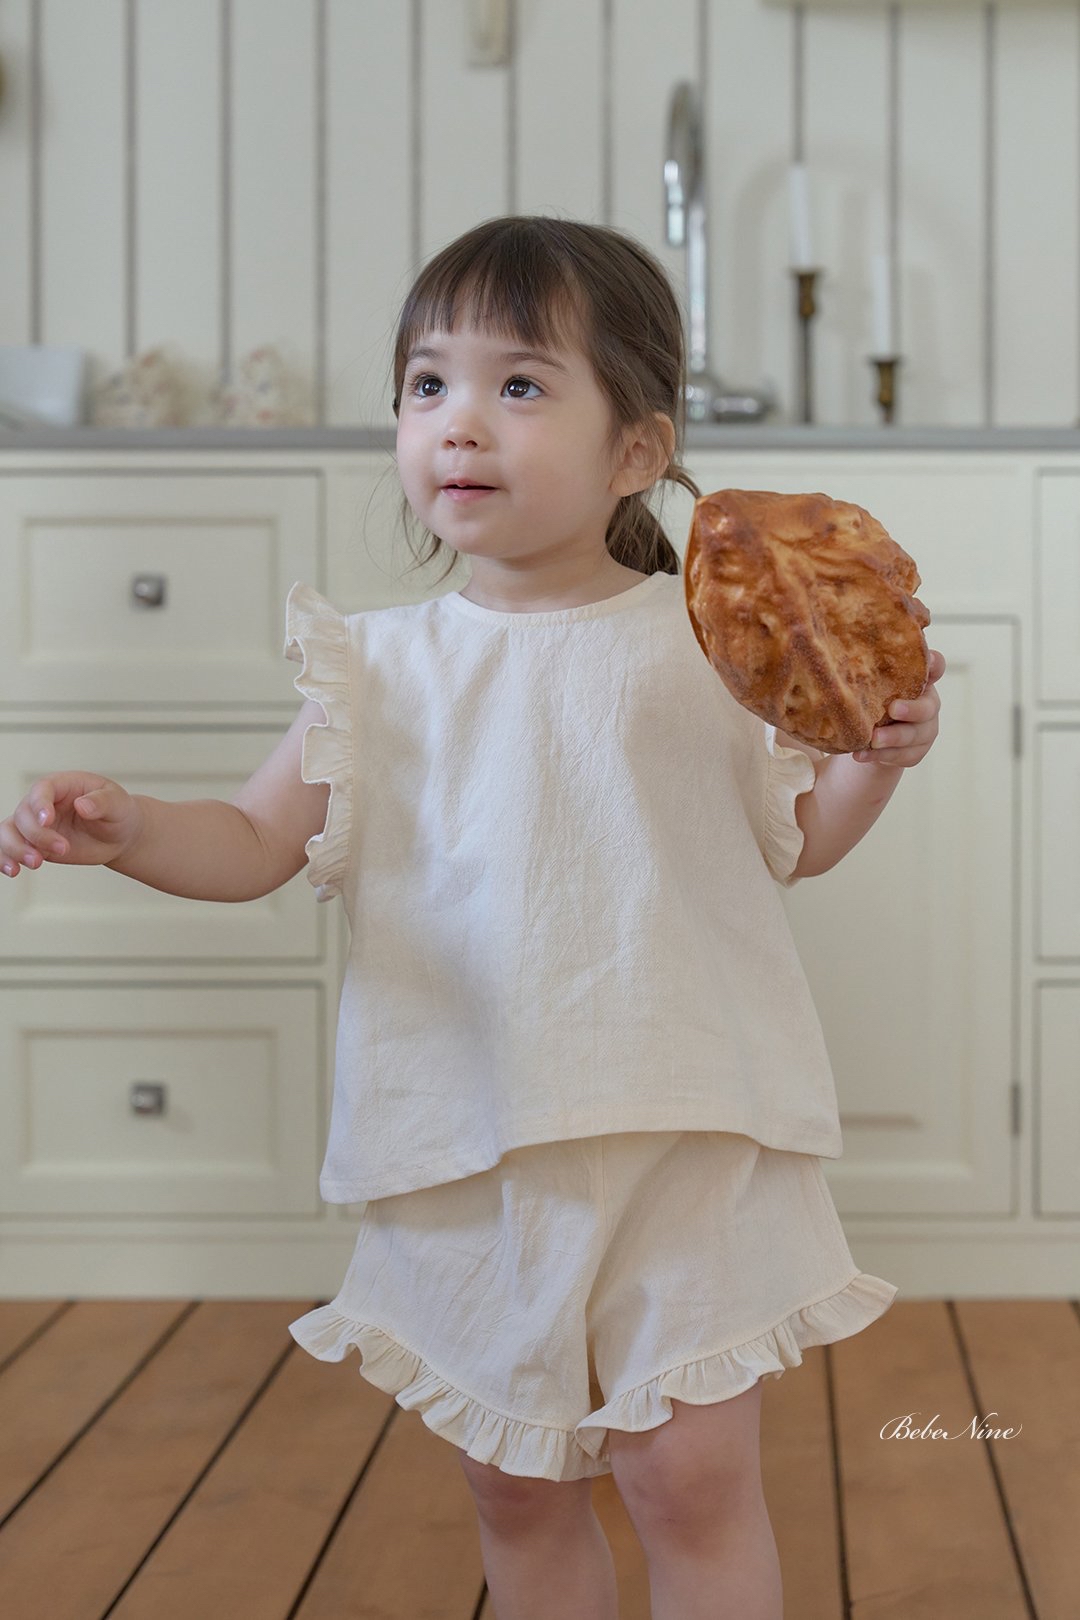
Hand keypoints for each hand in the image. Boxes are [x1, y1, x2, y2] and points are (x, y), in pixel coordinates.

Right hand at [0, 773, 142, 876]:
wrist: (119, 835)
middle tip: (63, 849)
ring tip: (35, 863)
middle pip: (24, 815)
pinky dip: (5, 858)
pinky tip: (12, 870)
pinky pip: (8, 849)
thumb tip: (83, 805)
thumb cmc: (117, 812)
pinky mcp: (33, 844)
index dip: (40, 804)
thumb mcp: (118, 803)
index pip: (41, 789)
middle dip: (38, 835)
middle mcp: (43, 803)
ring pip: (8, 832)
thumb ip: (102, 802)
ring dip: (15, 848)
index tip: (48, 820)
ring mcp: (35, 824)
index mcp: (62, 785)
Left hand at [853, 648, 945, 767]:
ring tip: (873, 739)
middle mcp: (926, 703)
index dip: (935, 663)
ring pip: (915, 735)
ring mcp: (923, 729)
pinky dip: (879, 756)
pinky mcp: (915, 751)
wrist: (870, 739)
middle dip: (911, 709)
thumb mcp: (868, 682)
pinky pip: (901, 755)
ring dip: (893, 738)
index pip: (935, 667)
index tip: (928, 659)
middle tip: (893, 709)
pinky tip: (861, 754)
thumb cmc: (870, 701)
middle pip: (928, 707)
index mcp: (918, 680)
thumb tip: (836, 639)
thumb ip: (866, 668)